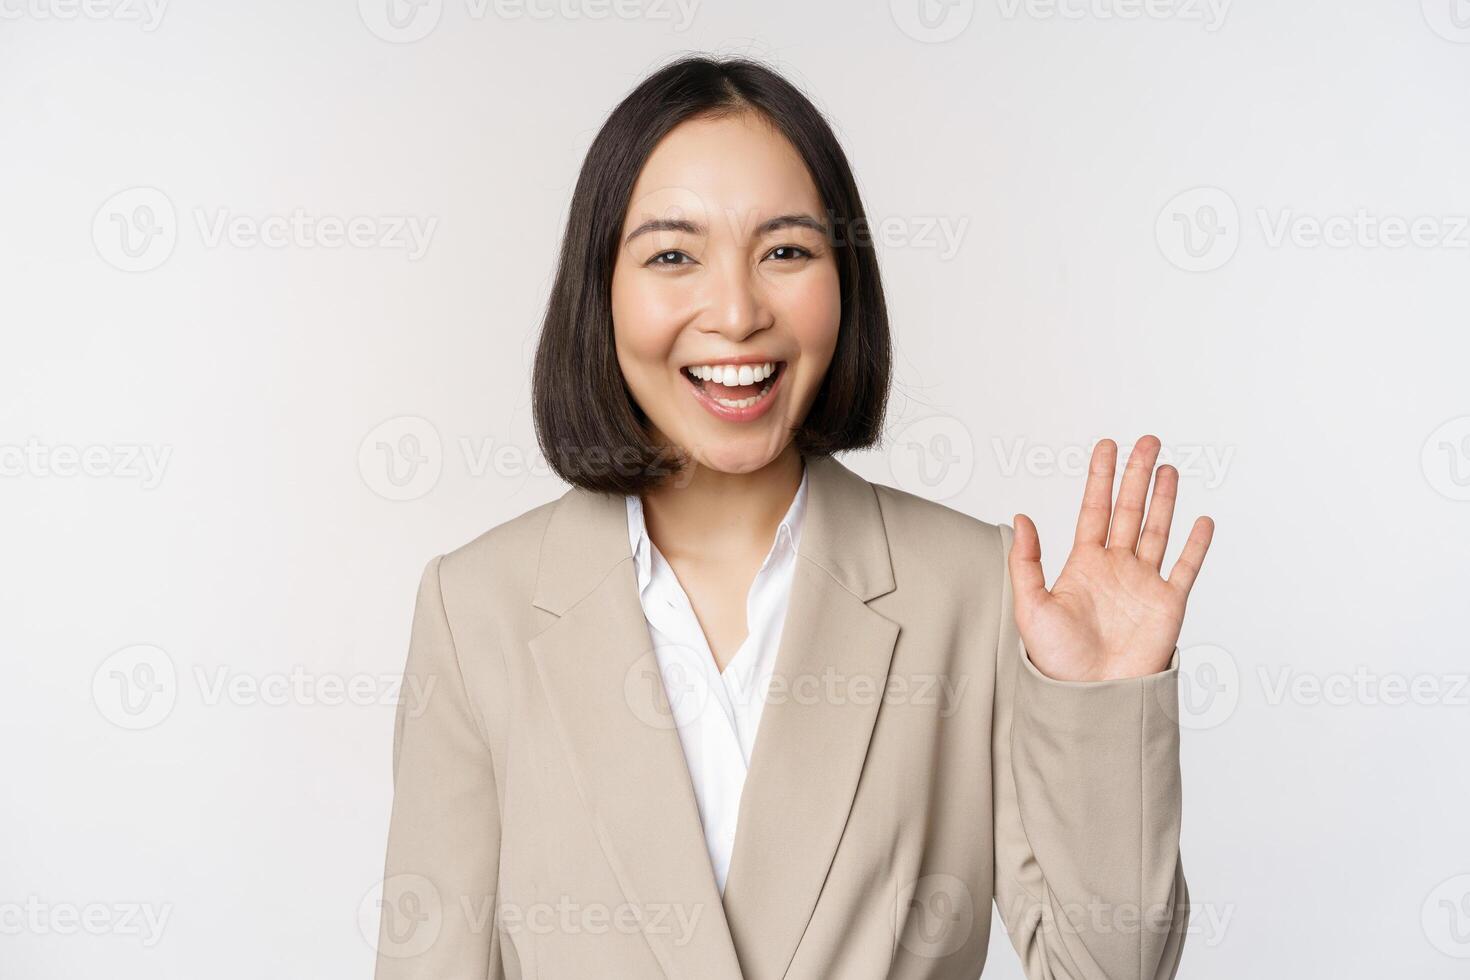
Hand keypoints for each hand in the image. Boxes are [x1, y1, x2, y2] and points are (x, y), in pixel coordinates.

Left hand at [1008, 435, 1214, 681]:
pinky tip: (1202, 520)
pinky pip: (1185, 568)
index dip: (1101, 478)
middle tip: (1147, 440)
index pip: (1094, 509)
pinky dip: (1196, 545)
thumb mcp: (1030, 606)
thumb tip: (1021, 518)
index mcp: (1084, 564)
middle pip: (1129, 510)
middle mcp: (1116, 568)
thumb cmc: (1056, 658)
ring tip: (1167, 467)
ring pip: (1157, 530)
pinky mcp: (1168, 604)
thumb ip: (1026, 562)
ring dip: (1163, 500)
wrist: (1090, 696)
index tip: (1107, 446)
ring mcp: (1144, 584)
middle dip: (1137, 475)